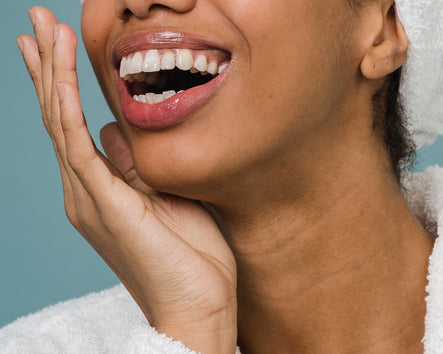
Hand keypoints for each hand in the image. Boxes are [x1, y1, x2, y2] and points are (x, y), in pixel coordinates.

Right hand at [17, 7, 236, 352]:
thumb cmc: (190, 257)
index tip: (54, 46)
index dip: (62, 84)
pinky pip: (78, 147)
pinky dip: (68, 108)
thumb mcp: (165, 197)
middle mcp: (86, 190)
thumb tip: (113, 131)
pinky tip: (61, 76)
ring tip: (42, 30)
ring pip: (61, 124)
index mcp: (102, 189)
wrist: (197, 306)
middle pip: (59, 117)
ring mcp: (90, 198)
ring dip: (53, 74)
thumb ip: (135, 166)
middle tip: (36, 21)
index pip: (72, 125)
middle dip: (48, 66)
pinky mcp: (104, 204)